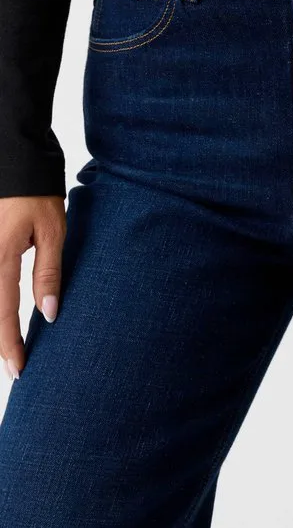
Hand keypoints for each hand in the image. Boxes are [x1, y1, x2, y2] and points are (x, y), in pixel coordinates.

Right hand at [0, 196, 65, 379]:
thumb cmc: (37, 193)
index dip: (11, 344)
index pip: (4, 312)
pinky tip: (3, 317)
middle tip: (14, 369)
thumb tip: (48, 313)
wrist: (14, 158)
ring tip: (7, 348)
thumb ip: (48, 273)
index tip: (19, 369)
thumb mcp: (52, 232)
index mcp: (1, 256)